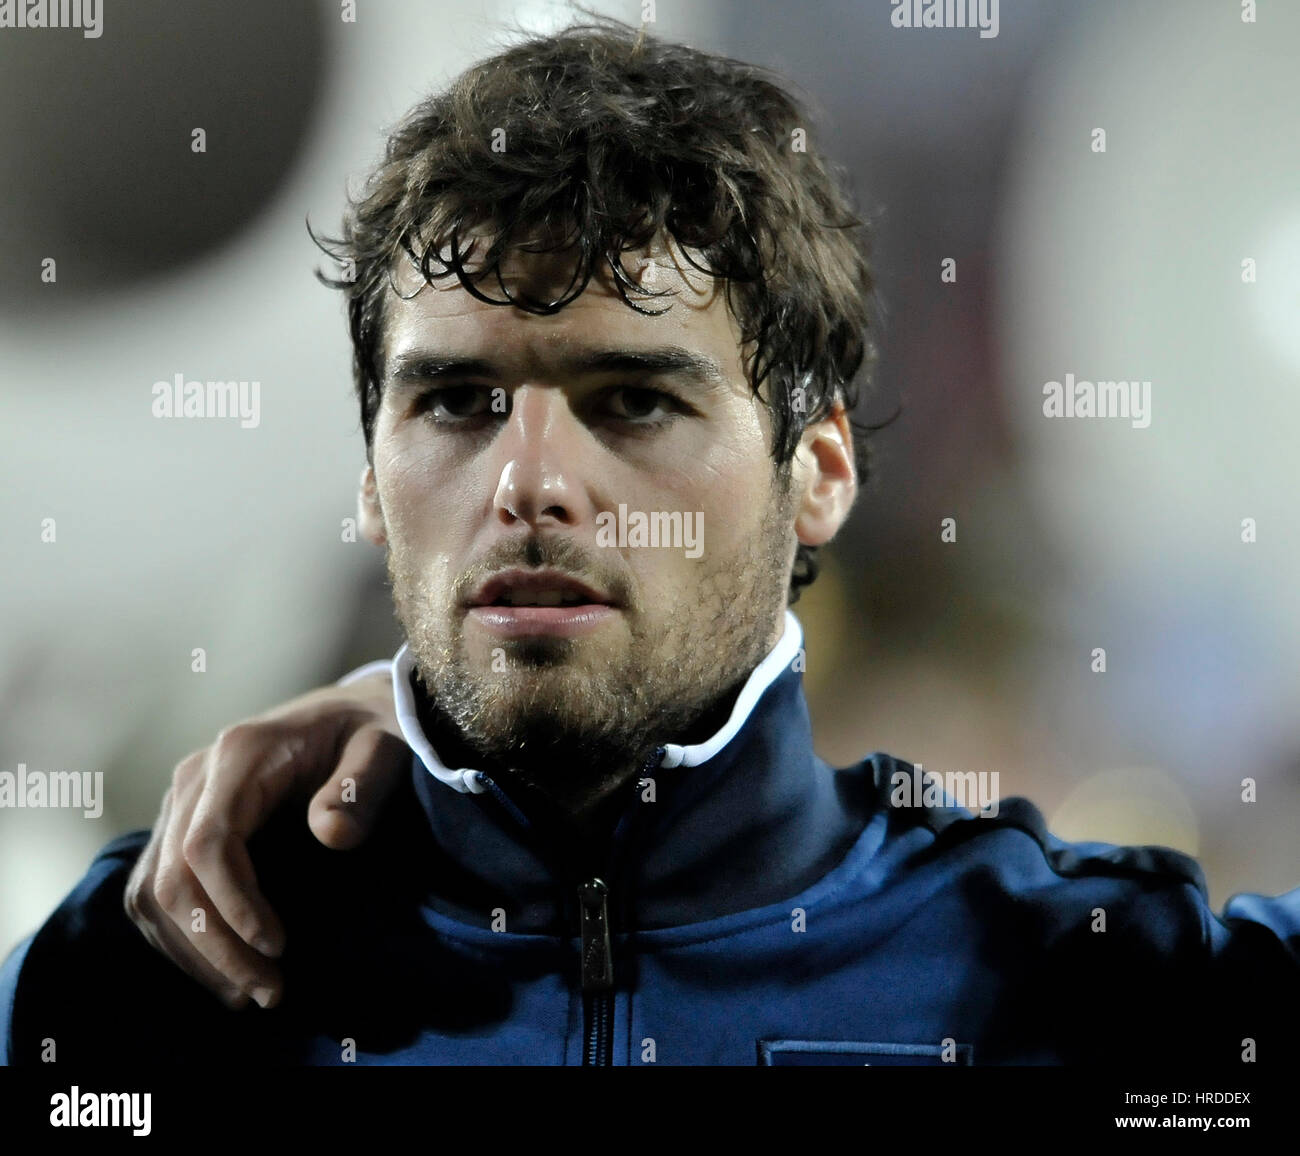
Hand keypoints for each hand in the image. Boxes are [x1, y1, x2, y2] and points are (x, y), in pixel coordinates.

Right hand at [123, 670, 407, 1009]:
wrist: (352, 711)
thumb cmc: (373, 732)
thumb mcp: (384, 748)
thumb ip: (361, 787)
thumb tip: (332, 835)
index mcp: (241, 754)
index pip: (207, 843)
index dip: (234, 905)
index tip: (278, 948)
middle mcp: (196, 776)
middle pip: (173, 877)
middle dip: (215, 947)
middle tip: (269, 993)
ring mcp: (181, 801)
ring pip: (153, 891)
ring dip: (193, 953)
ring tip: (248, 994)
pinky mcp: (180, 824)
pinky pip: (155, 889)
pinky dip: (179, 937)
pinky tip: (222, 970)